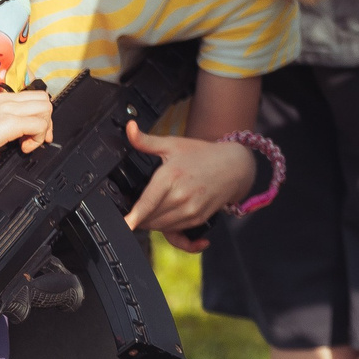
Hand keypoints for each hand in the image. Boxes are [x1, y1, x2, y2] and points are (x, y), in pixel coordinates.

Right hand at [0, 87, 51, 169]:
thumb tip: (4, 153)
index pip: (32, 97)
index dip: (38, 116)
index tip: (32, 134)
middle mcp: (6, 100)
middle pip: (44, 99)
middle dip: (46, 120)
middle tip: (35, 139)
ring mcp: (9, 109)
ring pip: (46, 108)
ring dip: (43, 128)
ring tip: (27, 144)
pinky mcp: (9, 122)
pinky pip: (39, 125)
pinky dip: (38, 139)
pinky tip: (23, 149)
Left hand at [121, 122, 255, 247]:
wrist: (235, 166)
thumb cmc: (202, 154)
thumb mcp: (173, 144)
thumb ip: (146, 140)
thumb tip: (129, 128)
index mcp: (171, 176)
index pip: (145, 204)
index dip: (132, 218)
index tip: (123, 225)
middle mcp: (181, 195)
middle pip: (148, 218)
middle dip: (138, 217)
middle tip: (139, 206)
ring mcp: (191, 209)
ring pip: (159, 227)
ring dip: (151, 223)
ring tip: (152, 210)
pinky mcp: (198, 218)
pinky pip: (174, 231)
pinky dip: (166, 227)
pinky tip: (166, 215)